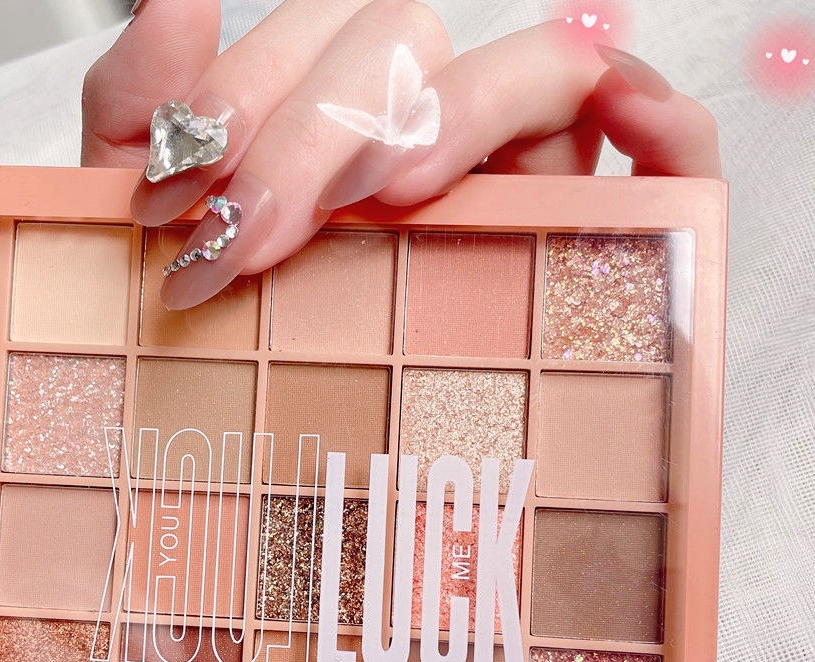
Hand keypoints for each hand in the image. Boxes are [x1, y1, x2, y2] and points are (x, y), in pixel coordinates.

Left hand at [82, 0, 721, 309]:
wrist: (271, 466)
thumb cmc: (232, 338)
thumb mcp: (161, 230)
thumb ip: (145, 110)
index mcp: (334, 115)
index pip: (316, 35)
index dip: (243, 97)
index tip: (172, 202)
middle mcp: (430, 127)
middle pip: (411, 45)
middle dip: (315, 134)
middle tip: (248, 240)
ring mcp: (518, 172)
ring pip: (537, 70)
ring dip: (457, 115)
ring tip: (387, 194)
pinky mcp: (592, 229)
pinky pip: (669, 150)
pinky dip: (663, 126)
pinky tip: (628, 128)